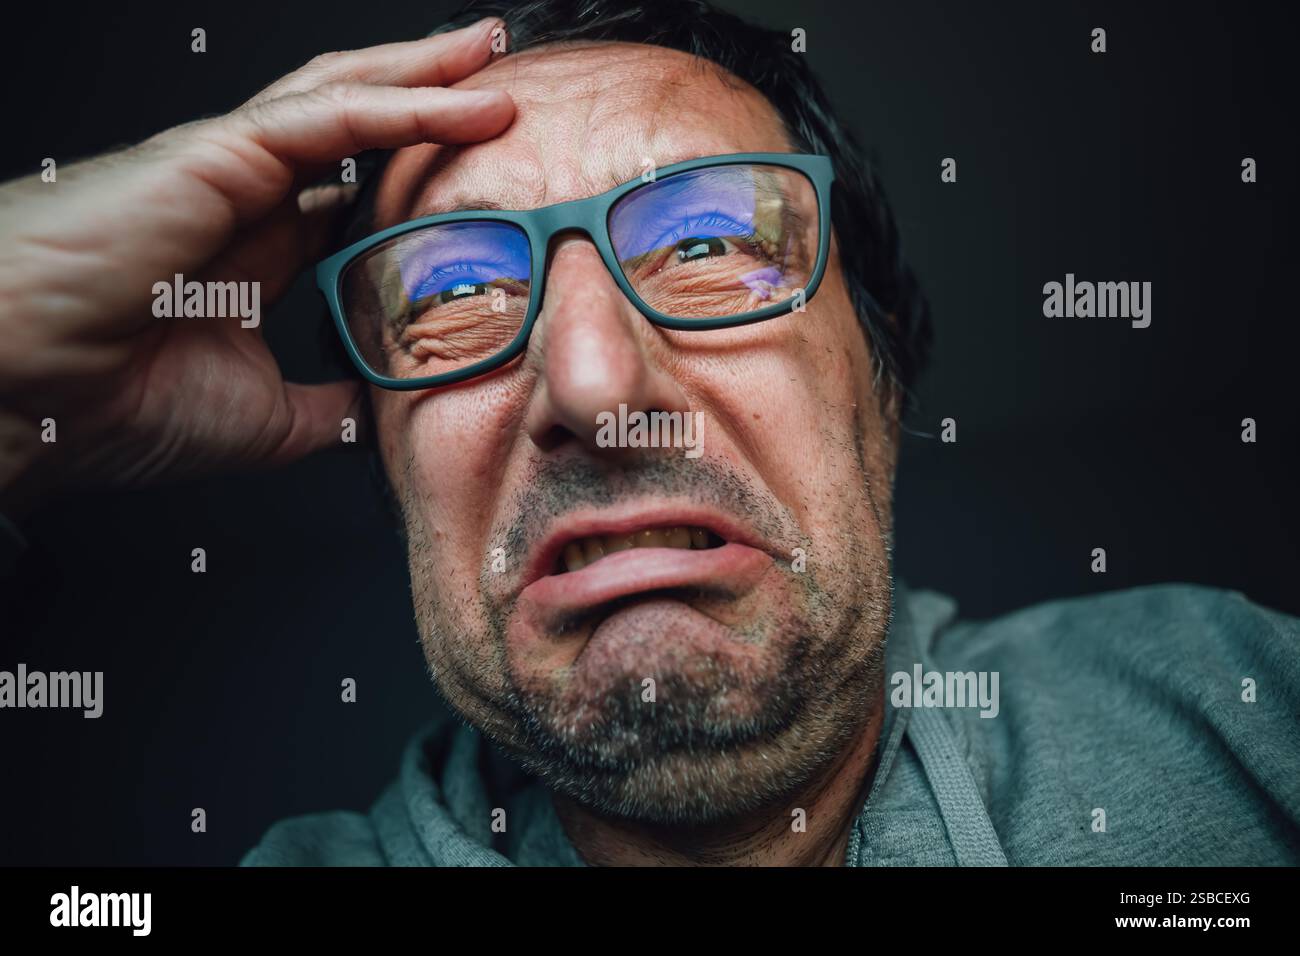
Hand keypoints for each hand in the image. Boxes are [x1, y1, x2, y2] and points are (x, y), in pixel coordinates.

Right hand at [0, 18, 513, 516]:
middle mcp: (247, 194)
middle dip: (431, 97)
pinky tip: (466, 100)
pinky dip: (402, 104)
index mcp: (254, 247)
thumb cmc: (112, 405)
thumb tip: (374, 411)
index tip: (485, 178)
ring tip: (491, 54)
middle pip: (357, 125)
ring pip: (346, 96)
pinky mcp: (219, 152)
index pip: (353, 192)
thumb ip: (322, 405)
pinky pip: (328, 115)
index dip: (418, 176)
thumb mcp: (264, 416)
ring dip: (425, 75)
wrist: (24, 398)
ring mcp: (232, 166)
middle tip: (501, 82)